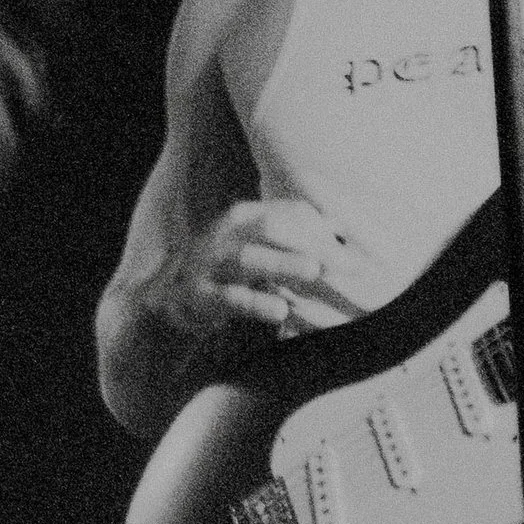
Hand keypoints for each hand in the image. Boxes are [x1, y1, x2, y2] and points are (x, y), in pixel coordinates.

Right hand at [163, 195, 376, 348]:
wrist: (169, 300)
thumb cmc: (228, 273)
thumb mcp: (257, 249)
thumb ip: (292, 238)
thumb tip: (341, 230)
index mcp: (243, 218)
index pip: (287, 212)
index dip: (322, 227)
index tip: (354, 250)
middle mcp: (225, 235)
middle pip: (270, 227)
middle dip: (310, 243)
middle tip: (345, 264)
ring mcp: (209, 264)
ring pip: (248, 258)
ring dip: (282, 263)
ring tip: (313, 271)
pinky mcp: (199, 296)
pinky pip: (228, 298)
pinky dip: (254, 302)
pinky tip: (279, 310)